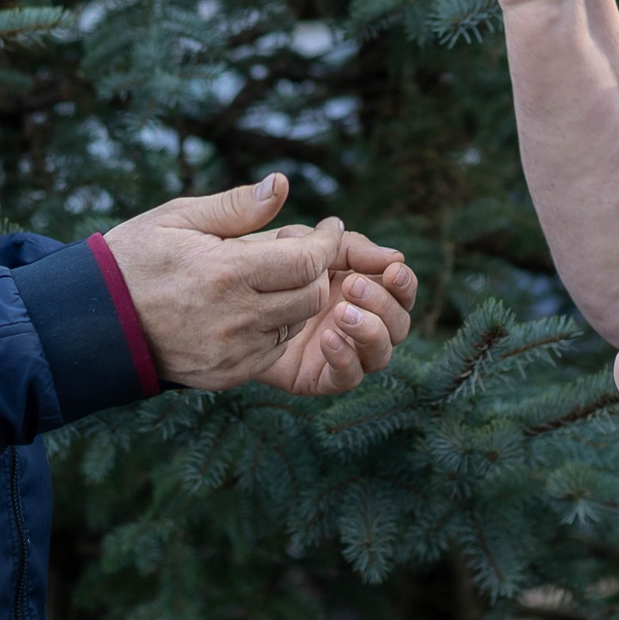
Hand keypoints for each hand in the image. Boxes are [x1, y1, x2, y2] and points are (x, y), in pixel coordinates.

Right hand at [102, 175, 344, 390]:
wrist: (95, 322)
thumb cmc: (135, 258)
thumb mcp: (178, 218)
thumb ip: (236, 206)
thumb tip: (282, 184)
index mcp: (225, 273)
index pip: (306, 262)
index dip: (326, 242)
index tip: (329, 227)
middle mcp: (235, 319)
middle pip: (311, 296)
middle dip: (314, 270)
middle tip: (298, 251)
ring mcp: (232, 353)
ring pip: (296, 323)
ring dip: (295, 298)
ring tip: (270, 277)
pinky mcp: (227, 375)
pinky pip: (273, 349)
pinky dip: (274, 326)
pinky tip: (250, 306)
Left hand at [253, 226, 418, 395]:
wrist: (215, 294)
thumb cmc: (262, 259)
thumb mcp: (304, 242)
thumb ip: (347, 245)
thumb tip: (394, 254)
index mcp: (360, 285)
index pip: (400, 289)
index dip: (403, 282)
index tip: (392, 269)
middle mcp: (358, 320)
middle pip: (398, 323)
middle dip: (383, 304)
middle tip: (353, 286)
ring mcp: (341, 350)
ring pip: (382, 353)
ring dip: (371, 331)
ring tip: (340, 312)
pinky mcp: (318, 376)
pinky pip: (348, 377)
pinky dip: (346, 359)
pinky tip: (328, 338)